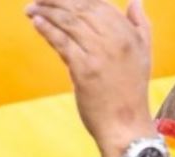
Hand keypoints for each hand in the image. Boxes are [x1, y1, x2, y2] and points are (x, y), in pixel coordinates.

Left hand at [28, 0, 155, 156]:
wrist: (126, 126)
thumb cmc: (131, 92)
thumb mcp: (144, 54)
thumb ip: (140, 25)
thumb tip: (134, 1)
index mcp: (128, 33)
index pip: (98, 3)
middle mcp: (115, 39)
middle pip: (80, 8)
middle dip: (56, 1)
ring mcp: (99, 53)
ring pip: (69, 22)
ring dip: (47, 11)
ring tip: (31, 8)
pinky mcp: (84, 69)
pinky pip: (62, 42)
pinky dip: (47, 30)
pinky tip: (36, 22)